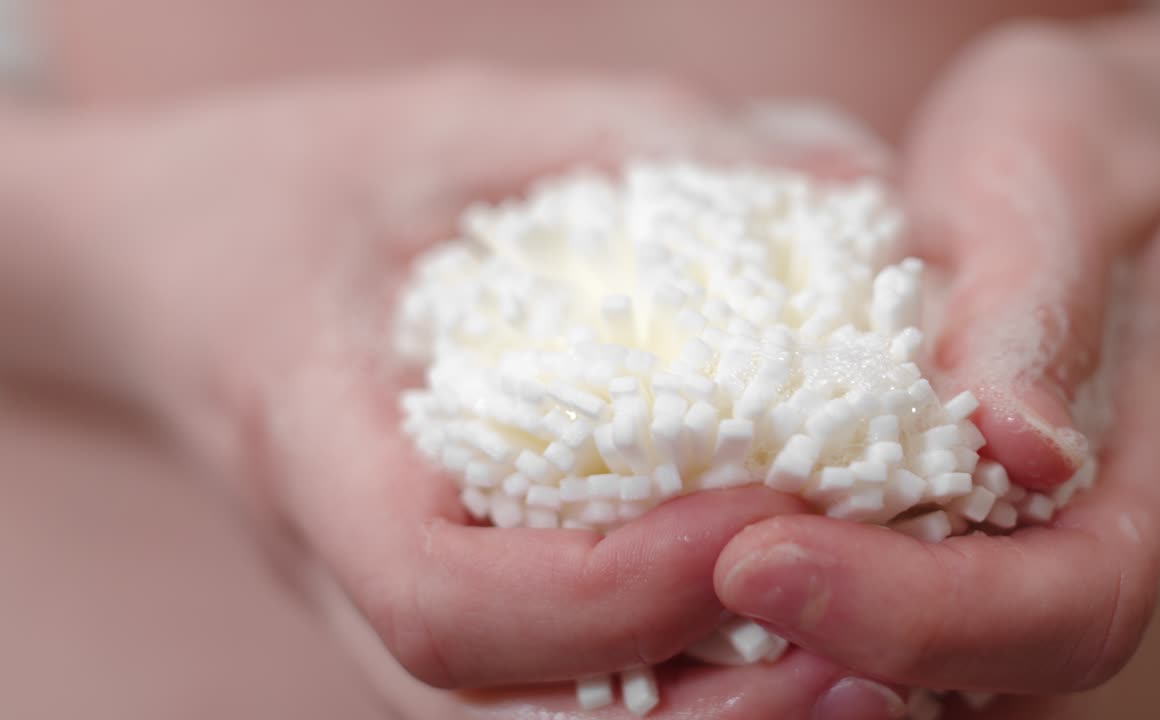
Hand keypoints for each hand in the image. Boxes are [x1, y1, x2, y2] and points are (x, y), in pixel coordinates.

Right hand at [5, 69, 894, 716]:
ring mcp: (369, 601)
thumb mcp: (462, 124)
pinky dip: (669, 696)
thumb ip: (638, 141)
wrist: (184, 254)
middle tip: (866, 655)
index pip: (441, 593)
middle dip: (695, 712)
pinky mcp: (424, 601)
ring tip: (858, 678)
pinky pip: (538, 696)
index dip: (615, 593)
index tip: (763, 517)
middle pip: (497, 717)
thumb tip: (849, 175)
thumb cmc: (316, 181)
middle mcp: (332, 559)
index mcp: (311, 435)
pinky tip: (783, 644)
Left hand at [713, 22, 1159, 708]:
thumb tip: (1023, 449)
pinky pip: (846, 609)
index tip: (759, 555)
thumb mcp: (1059, 185)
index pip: (1063, 609)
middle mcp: (1058, 547)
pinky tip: (677, 541)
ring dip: (779, 642)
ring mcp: (983, 551)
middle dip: (826, 644)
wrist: (1053, 162)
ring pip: (900, 665)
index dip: (920, 615)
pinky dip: (762, 601)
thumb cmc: (1067, 154)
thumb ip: (1041, 309)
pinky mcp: (912, 530)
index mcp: (1129, 483)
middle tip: (682, 569)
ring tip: (662, 569)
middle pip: (974, 674)